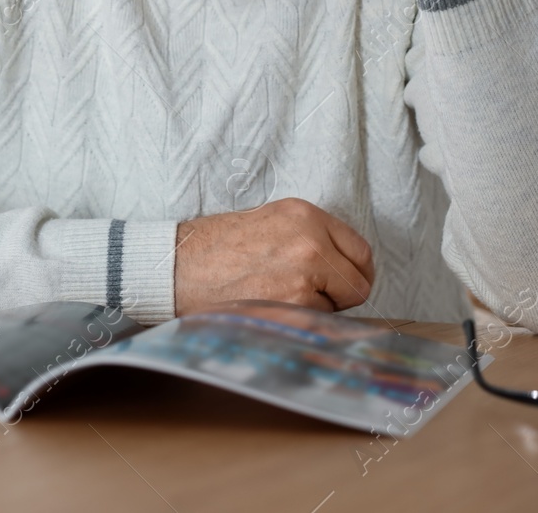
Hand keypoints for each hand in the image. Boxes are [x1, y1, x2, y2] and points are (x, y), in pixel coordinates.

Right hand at [174, 198, 374, 314]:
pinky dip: (297, 321)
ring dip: (315, 309)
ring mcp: (304, 274)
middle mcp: (310, 241)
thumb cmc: (215, 248)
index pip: (360, 250)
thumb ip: (310, 237)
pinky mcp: (293, 304)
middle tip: (311, 295)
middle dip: (340, 295)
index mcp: (305, 215)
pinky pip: (314, 322)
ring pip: (337, 308)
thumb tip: (343, 268)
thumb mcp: (269, 221)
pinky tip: (269, 307)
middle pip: (359, 284)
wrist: (177, 267)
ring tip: (276, 296)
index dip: (355, 271)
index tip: (347, 281)